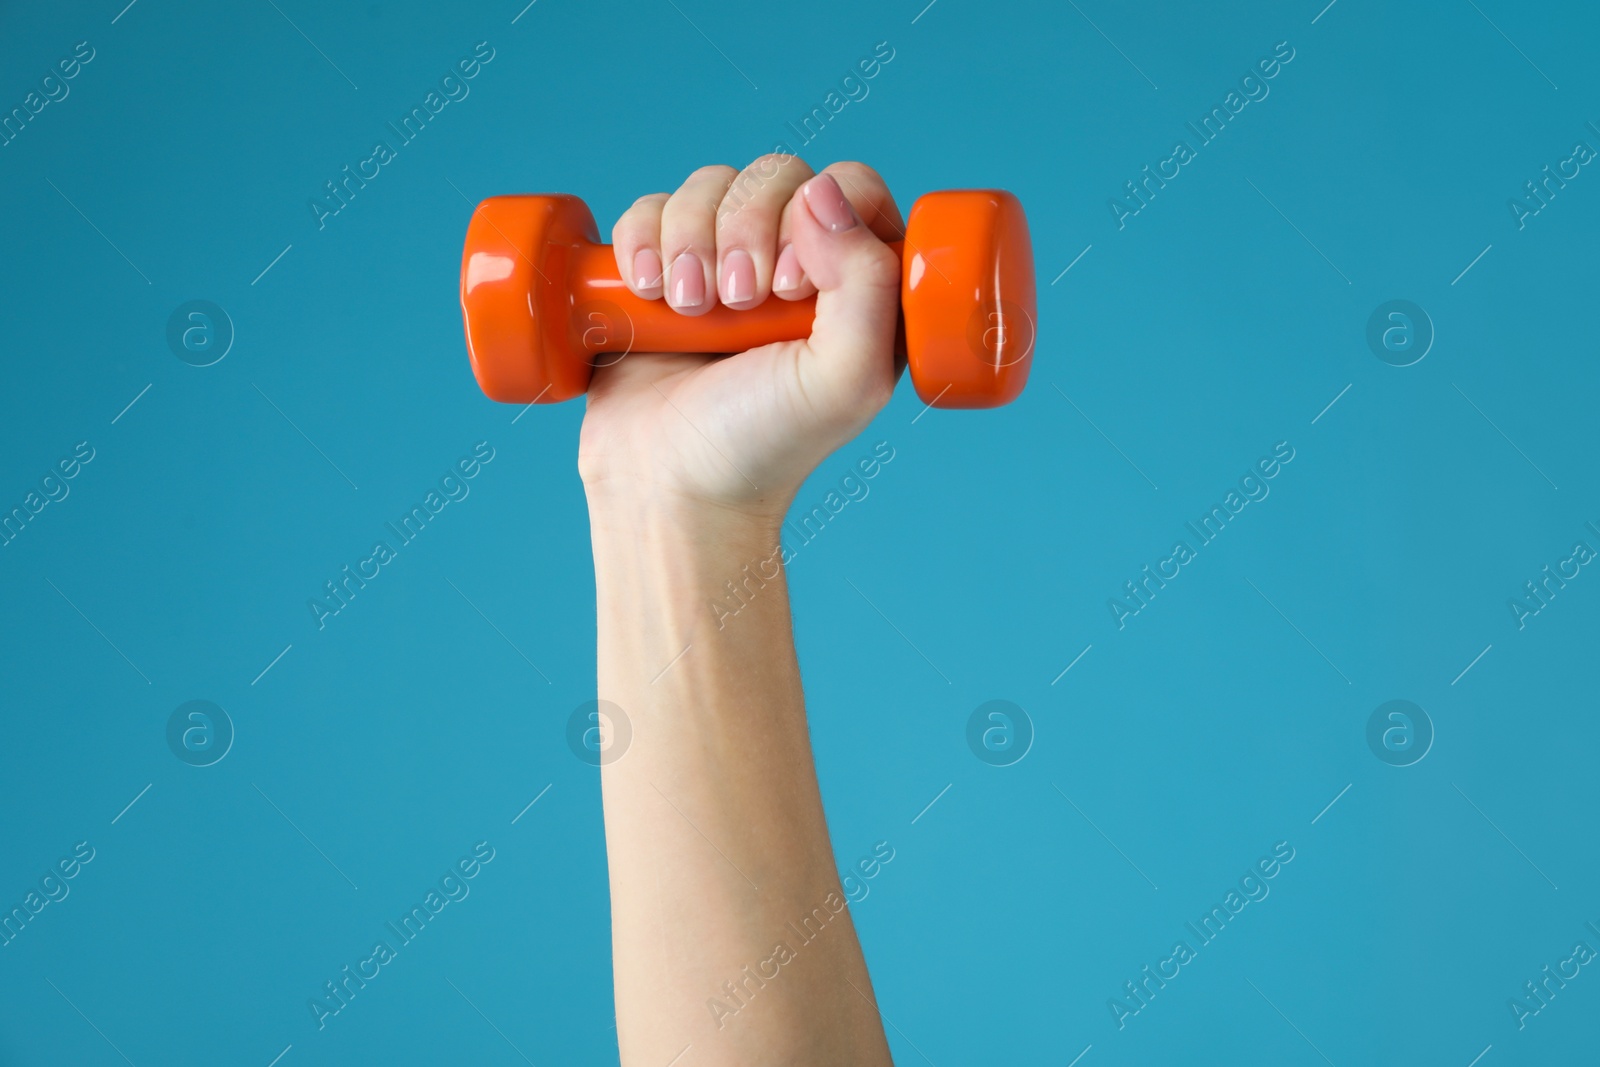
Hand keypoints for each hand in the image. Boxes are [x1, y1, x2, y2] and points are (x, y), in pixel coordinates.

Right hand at [577, 157, 904, 520]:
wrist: (670, 487)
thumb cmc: (766, 444)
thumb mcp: (845, 378)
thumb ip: (868, 284)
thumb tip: (822, 192)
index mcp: (858, 286)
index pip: (852, 187)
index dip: (819, 214)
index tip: (790, 287)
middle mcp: (795, 265)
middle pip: (777, 174)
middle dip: (746, 227)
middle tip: (736, 303)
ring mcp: (725, 263)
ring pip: (710, 184)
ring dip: (690, 237)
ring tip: (689, 310)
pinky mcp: (661, 272)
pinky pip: (649, 208)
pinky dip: (642, 238)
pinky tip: (648, 291)